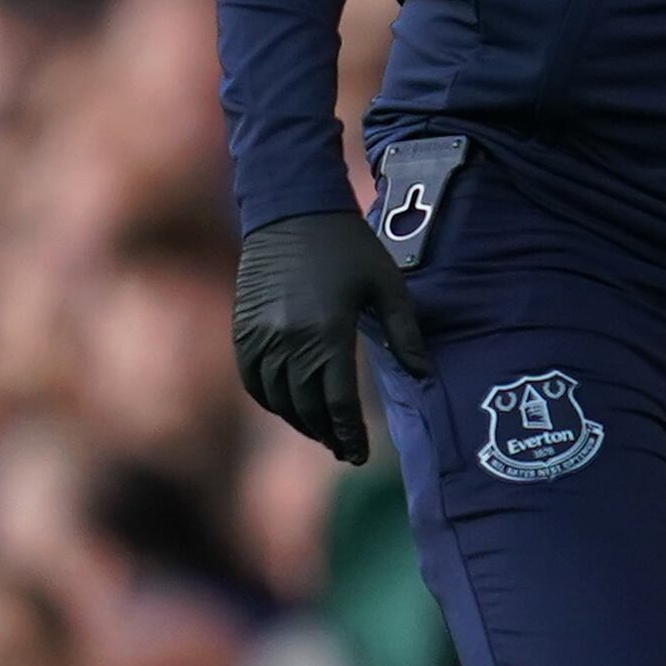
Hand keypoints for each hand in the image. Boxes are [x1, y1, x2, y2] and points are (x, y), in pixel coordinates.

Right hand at [233, 208, 429, 464]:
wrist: (292, 210)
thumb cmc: (348, 246)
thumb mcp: (388, 285)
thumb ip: (404, 333)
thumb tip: (424, 375)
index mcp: (328, 333)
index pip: (337, 402)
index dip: (349, 434)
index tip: (359, 455)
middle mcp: (289, 341)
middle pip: (307, 407)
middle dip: (327, 435)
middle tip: (344, 450)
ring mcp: (260, 337)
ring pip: (277, 400)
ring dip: (299, 422)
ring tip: (321, 432)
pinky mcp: (242, 329)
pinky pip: (252, 380)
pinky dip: (270, 401)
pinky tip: (289, 407)